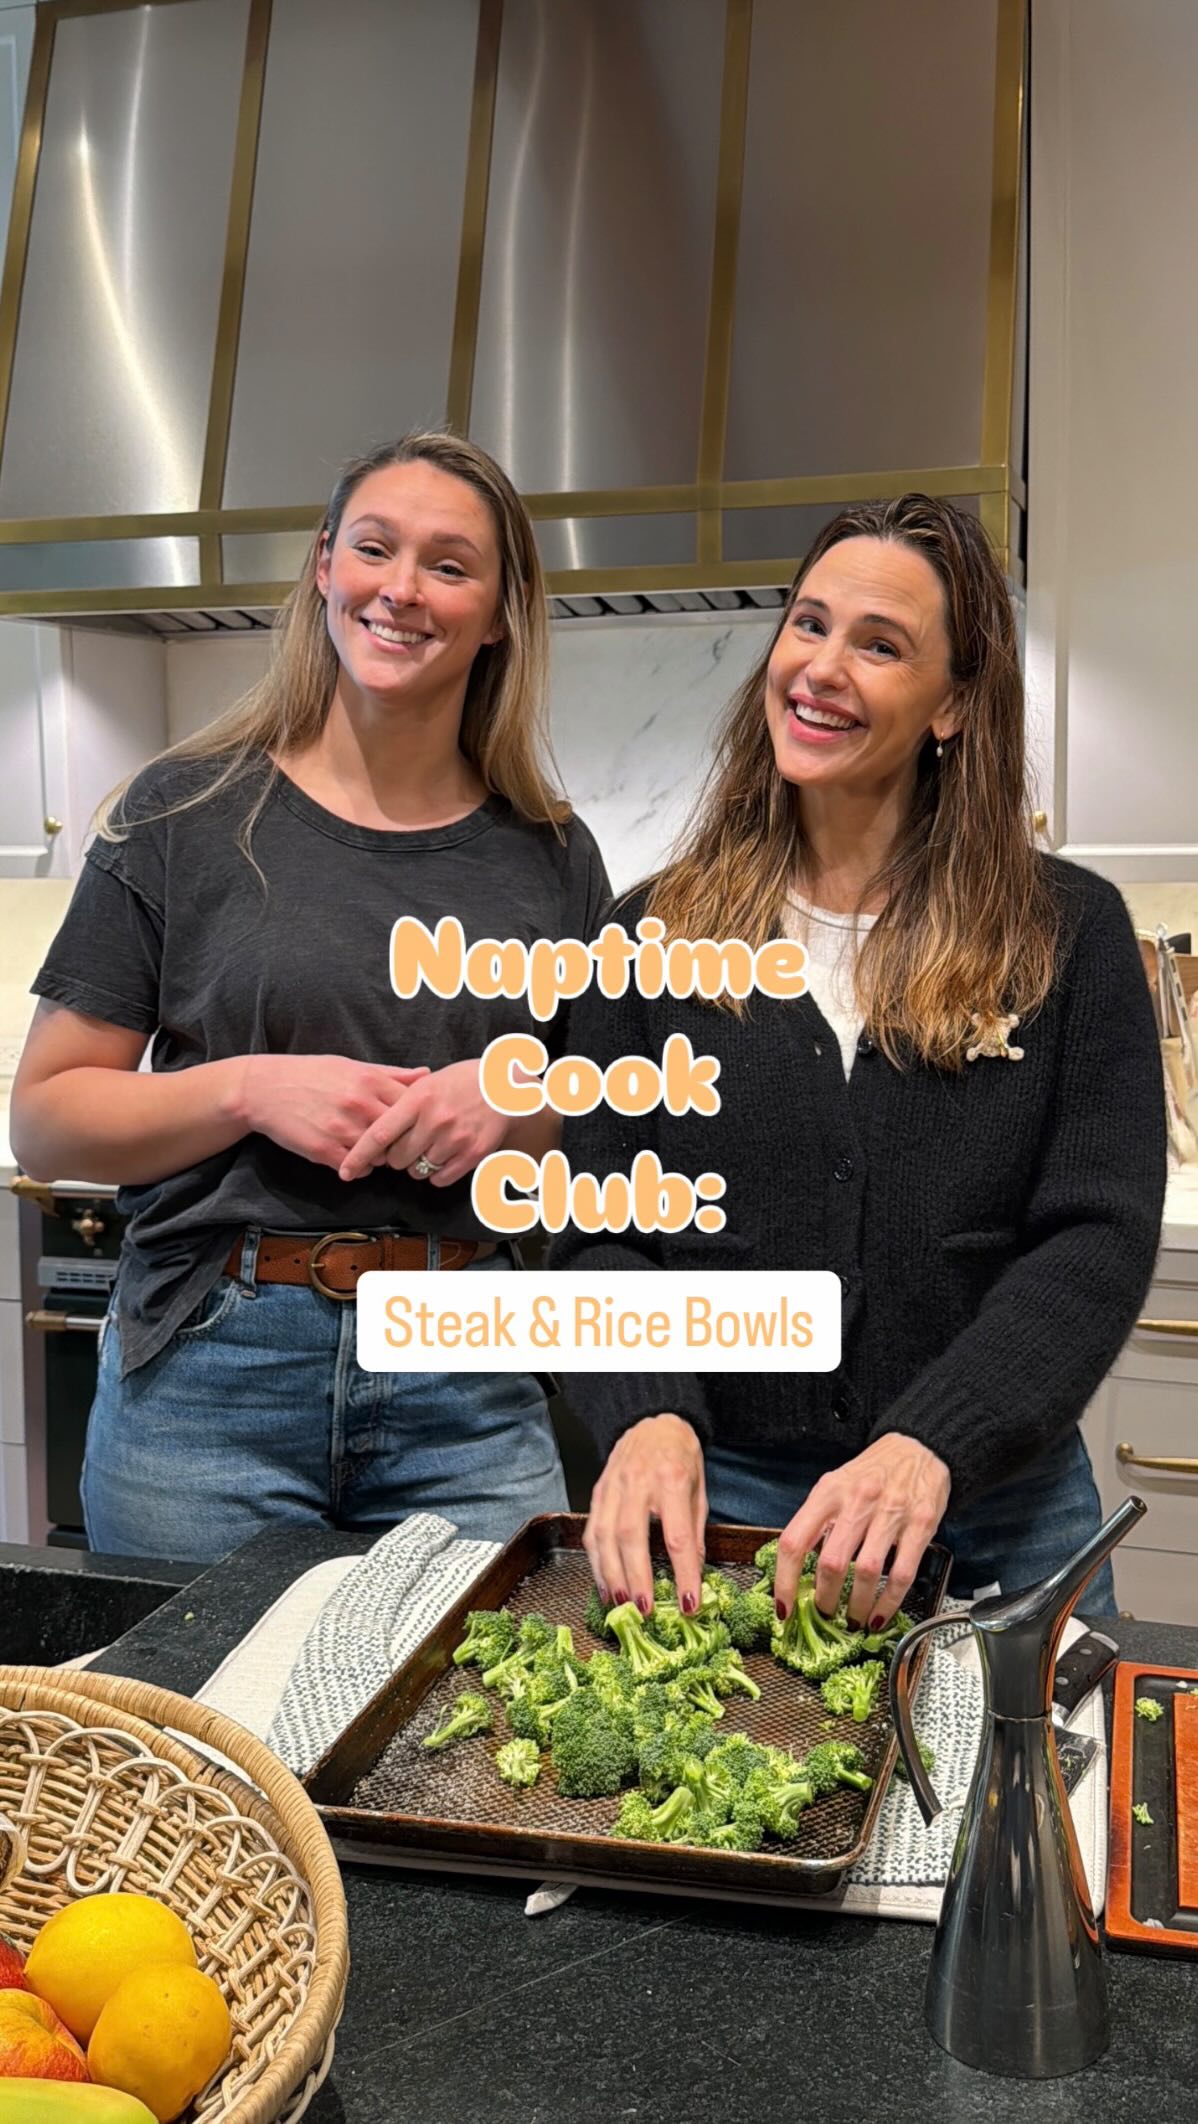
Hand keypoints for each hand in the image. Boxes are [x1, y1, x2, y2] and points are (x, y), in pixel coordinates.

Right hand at [239, 1055, 428, 1170]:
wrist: (265, 1089)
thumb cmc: (311, 1074)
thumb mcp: (352, 1066)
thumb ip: (392, 1074)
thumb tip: (427, 1075)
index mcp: (369, 1081)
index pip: (412, 1107)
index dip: (415, 1118)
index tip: (411, 1123)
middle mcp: (359, 1104)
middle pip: (401, 1135)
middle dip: (401, 1141)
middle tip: (394, 1141)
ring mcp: (342, 1129)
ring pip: (381, 1156)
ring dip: (380, 1156)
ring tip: (369, 1147)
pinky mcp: (324, 1150)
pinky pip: (358, 1169)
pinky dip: (360, 1166)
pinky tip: (351, 1154)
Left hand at [337, 1057, 507, 1186]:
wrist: (505, 1086)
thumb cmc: (461, 1082)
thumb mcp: (428, 1082)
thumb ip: (401, 1104)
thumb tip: (375, 1133)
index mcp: (418, 1099)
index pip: (379, 1134)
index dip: (359, 1156)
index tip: (345, 1171)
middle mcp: (435, 1120)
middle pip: (397, 1158)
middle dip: (395, 1158)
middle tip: (405, 1146)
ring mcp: (455, 1139)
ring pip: (418, 1171)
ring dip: (417, 1165)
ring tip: (429, 1146)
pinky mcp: (473, 1153)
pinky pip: (440, 1178)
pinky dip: (436, 1174)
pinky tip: (442, 1156)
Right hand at [585, 1415, 706, 1617]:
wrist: (653, 1423)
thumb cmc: (680, 1457)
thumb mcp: (699, 1490)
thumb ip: (694, 1531)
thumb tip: (693, 1574)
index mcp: (672, 1480)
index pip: (677, 1535)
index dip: (683, 1573)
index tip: (689, 1603)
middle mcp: (638, 1482)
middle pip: (631, 1536)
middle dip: (636, 1578)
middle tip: (644, 1610)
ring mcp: (613, 1486)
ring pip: (603, 1536)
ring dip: (610, 1575)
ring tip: (620, 1604)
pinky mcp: (597, 1492)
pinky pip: (591, 1532)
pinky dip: (596, 1563)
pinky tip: (604, 1584)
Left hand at [772, 1432, 949, 1630]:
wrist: (919, 1448)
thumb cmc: (873, 1471)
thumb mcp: (836, 1485)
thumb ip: (819, 1520)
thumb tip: (799, 1568)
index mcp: (828, 1492)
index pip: (794, 1541)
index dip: (785, 1580)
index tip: (784, 1607)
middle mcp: (857, 1501)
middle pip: (831, 1562)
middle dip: (824, 1599)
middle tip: (824, 1615)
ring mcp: (891, 1513)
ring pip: (866, 1572)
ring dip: (856, 1605)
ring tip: (852, 1620)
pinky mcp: (920, 1525)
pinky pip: (901, 1574)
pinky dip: (888, 1602)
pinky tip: (880, 1615)